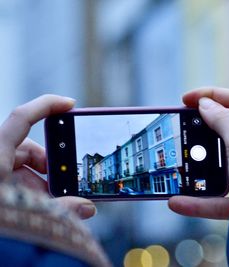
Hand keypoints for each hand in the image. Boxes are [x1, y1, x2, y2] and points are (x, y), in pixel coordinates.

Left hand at [0, 95, 96, 218]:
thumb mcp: (21, 210)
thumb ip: (59, 208)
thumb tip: (87, 208)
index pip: (23, 117)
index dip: (47, 105)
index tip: (70, 103)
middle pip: (27, 147)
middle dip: (50, 164)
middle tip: (66, 179)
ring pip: (21, 166)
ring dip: (40, 182)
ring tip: (54, 201)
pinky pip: (13, 178)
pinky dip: (29, 189)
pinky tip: (39, 206)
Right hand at [169, 87, 228, 218]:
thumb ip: (222, 120)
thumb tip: (207, 104)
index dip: (214, 95)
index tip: (188, 98)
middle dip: (206, 128)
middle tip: (185, 122)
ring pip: (223, 164)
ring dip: (200, 165)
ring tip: (181, 158)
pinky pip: (219, 196)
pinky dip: (199, 199)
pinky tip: (178, 201)